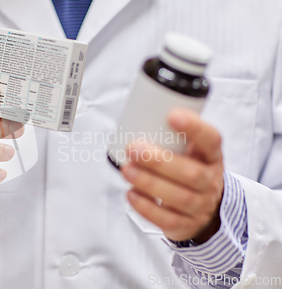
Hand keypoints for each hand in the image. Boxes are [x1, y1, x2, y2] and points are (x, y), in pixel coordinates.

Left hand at [121, 108, 223, 243]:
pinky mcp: (186, 225)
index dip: (195, 128)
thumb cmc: (188, 171)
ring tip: (127, 170)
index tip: (173, 116)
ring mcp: (200, 206)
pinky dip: (146, 207)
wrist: (204, 209)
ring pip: (179, 197)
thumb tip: (136, 113)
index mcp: (212, 157)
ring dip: (149, 183)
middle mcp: (210, 182)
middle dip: (159, 161)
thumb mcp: (190, 151)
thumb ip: (171, 137)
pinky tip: (131, 194)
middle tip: (134, 148)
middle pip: (191, 174)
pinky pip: (167, 220)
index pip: (212, 140)